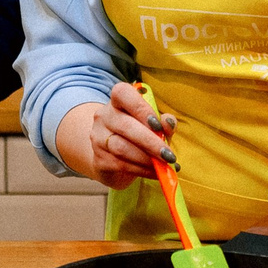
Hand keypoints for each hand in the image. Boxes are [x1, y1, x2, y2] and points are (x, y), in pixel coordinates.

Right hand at [58, 84, 176, 188]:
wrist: (113, 156)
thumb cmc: (139, 133)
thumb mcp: (153, 124)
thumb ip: (162, 122)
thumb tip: (168, 124)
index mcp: (118, 100)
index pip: (123, 94)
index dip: (141, 109)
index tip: (158, 124)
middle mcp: (104, 116)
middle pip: (125, 126)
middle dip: (150, 142)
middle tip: (169, 155)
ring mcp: (98, 138)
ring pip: (122, 148)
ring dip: (147, 159)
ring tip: (165, 166)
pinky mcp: (99, 159)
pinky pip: (121, 165)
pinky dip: (142, 170)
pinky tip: (156, 172)